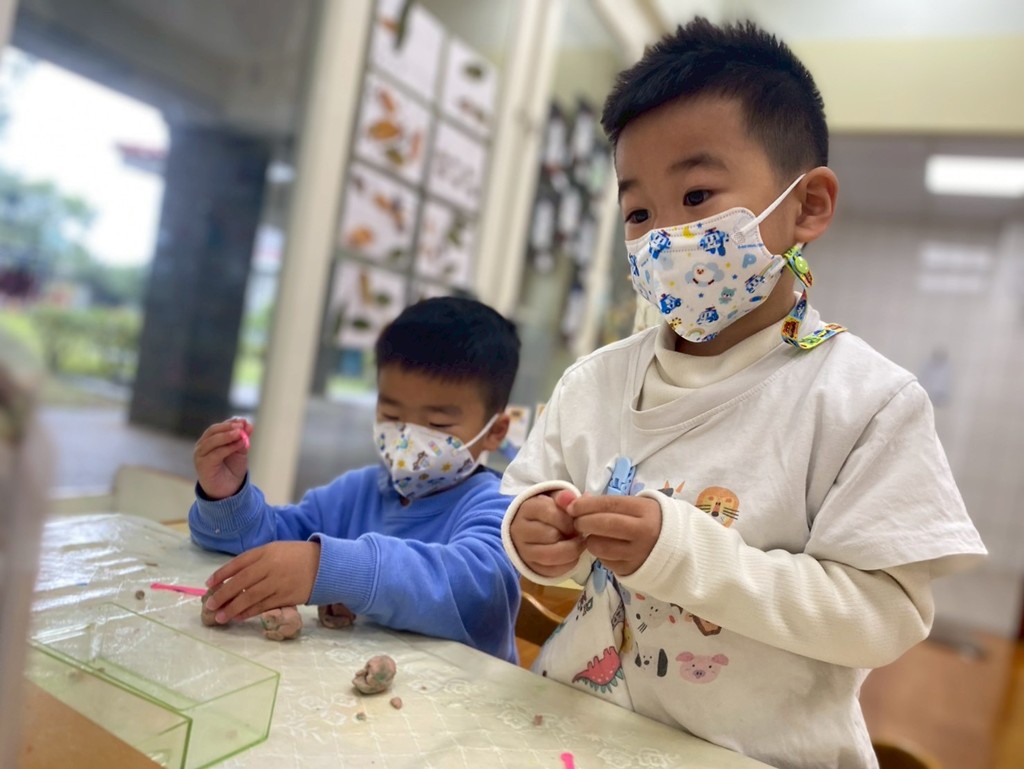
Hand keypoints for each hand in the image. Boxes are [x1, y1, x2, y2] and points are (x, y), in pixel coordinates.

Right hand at [193, 418, 251, 499]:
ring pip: (212, 441)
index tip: (243, 421)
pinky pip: (215, 453)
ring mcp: (200, 455)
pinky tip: (239, 444)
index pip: (218, 427)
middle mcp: (202, 446)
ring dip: (227, 436)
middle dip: (228, 427)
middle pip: (213, 431)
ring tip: (240, 434)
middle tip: (241, 426)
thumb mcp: (240, 450)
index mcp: (210, 441)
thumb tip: (248, 424)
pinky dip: (228, 448)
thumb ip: (243, 438)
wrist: (229, 490)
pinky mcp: (203, 465)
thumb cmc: (232, 470)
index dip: (230, 423)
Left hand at [203, 540, 320, 622]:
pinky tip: (239, 616)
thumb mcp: (276, 550)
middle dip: (223, 595)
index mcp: (266, 551)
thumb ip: (256, 561)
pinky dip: (249, 612)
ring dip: (233, 608)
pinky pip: (263, 606)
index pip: (238, 563)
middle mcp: (270, 566)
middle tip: (210, 605)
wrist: (325, 565)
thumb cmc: (296, 556)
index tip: (209, 584)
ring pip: (250, 597)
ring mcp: (278, 582)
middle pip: (241, 582)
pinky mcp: (286, 597)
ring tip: (220, 617)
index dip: (222, 574)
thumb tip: (233, 578)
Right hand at [509, 489, 585, 577]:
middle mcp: (519, 530)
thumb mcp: (555, 500)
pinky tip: (573, 556)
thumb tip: (570, 497)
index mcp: (526, 509)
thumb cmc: (549, 513)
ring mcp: (523, 550)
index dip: (568, 518)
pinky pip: (552, 570)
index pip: (549, 512)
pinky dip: (568, 564)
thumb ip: (565, 498)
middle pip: (550, 535)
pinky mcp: (530, 567)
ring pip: (550, 555)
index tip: (576, 521)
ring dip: (571, 551)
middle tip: (579, 534)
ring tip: (578, 545)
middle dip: (570, 535)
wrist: (533, 529)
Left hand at [567, 494, 661, 576]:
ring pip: (600, 546)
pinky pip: (605, 561)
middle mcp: (643, 532)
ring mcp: (637, 553)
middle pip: (603, 525)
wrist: (678, 548)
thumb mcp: (637, 506)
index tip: (572, 506)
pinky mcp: (631, 569)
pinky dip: (600, 553)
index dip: (586, 505)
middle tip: (576, 521)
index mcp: (645, 511)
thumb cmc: (652, 521)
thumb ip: (608, 503)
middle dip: (583, 521)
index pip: (609, 504)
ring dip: (589, 540)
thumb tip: (576, 502)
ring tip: (592, 535)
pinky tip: (605, 547)